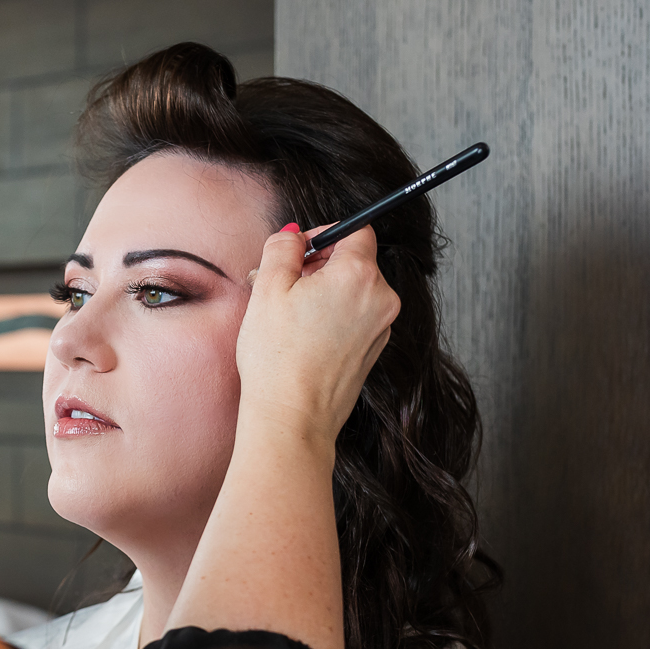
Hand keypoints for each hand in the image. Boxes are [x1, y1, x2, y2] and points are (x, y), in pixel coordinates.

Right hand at [234, 223, 398, 450]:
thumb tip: (293, 236)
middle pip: (354, 262)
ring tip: (286, 316)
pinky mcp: (372, 351)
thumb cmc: (278, 357)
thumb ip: (283, 248)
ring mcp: (381, 328)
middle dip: (318, 266)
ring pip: (353, 291)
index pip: (356, 231)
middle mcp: (380, 299)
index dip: (324, 234)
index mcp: (359, 275)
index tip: (299, 250)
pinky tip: (302, 337)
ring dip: (323, 293)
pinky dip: (332, 317)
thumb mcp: (268, 287)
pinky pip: (354, 318)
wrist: (292, 417)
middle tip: (281, 285)